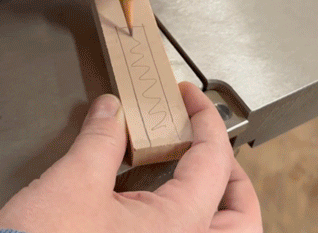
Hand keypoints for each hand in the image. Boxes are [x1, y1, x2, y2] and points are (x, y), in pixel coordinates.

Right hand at [0, 82, 261, 232]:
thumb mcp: (75, 182)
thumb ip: (102, 140)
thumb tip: (112, 110)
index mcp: (180, 227)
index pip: (215, 163)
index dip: (206, 120)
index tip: (190, 97)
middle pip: (243, 220)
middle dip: (236, 179)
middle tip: (211, 147)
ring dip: (218, 207)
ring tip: (196, 174)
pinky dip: (186, 221)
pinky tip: (158, 201)